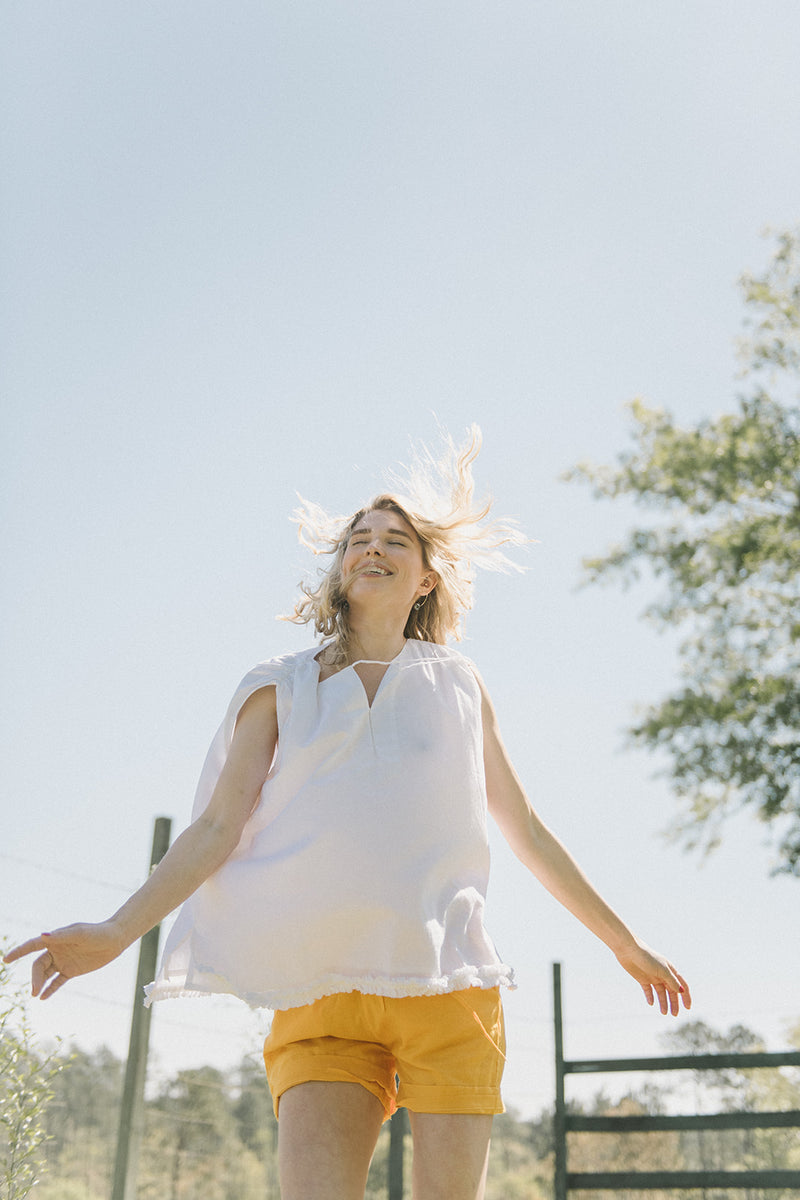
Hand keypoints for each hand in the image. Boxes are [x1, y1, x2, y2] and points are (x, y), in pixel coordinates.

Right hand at [3, 921, 125, 999]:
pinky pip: (57, 982)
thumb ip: (61, 936)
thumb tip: (42, 935)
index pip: (32, 946)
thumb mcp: (79, 933)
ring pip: (46, 974)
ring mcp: (63, 961)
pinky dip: (50, 989)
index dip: (19, 952)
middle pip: (38, 965)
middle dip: (34, 977)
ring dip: (39, 984)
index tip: (5, 959)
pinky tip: (43, 998)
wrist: (115, 940)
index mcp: (55, 939)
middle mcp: (56, 950)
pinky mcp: (72, 971)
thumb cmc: (97, 933)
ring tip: (36, 995)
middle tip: (35, 991)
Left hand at [615, 939, 690, 1015]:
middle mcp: (663, 974)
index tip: (687, 1008)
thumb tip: (681, 991)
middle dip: (674, 1003)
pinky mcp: (642, 979)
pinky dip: (650, 997)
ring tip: (664, 1012)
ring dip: (663, 1002)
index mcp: (670, 970)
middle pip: (671, 991)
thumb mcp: (662, 970)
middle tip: (674, 1014)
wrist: (628, 950)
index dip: (686, 996)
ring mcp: (652, 977)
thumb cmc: (647, 957)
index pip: (681, 985)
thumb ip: (671, 981)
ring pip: (661, 993)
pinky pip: (648, 990)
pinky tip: (651, 1003)